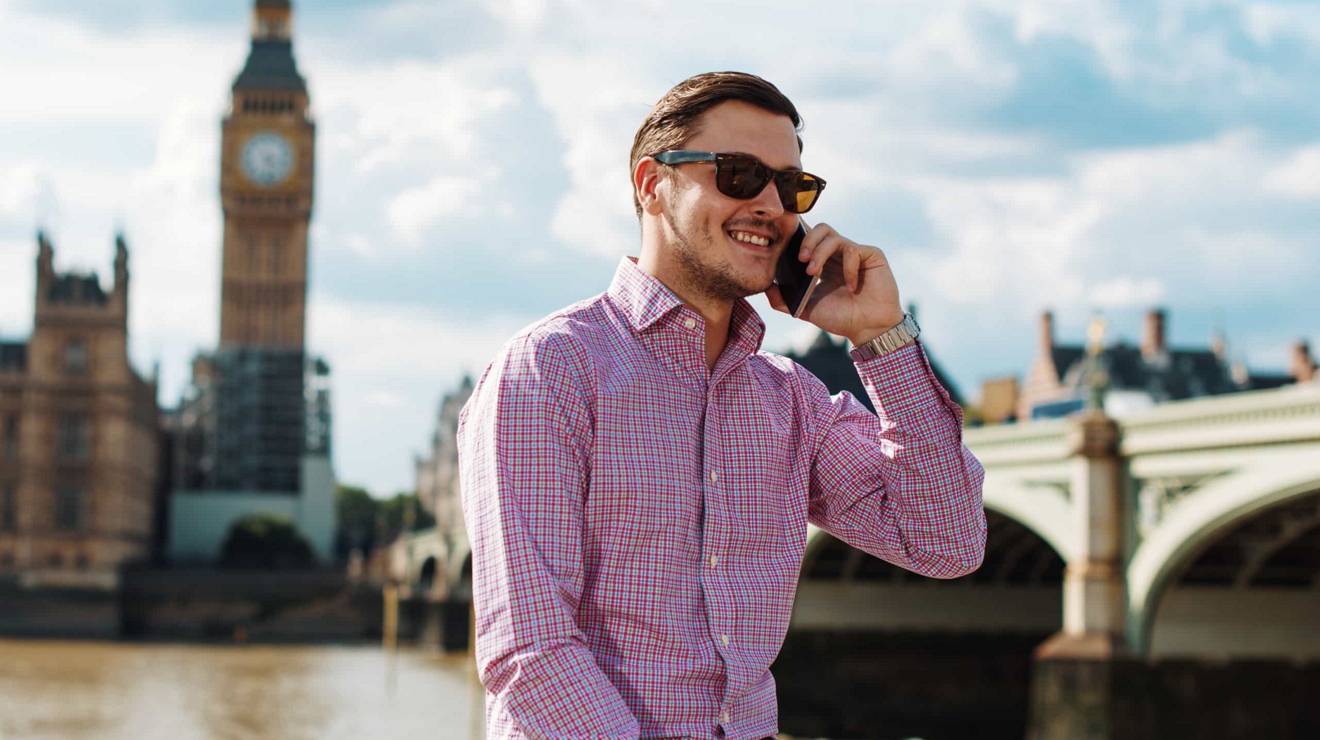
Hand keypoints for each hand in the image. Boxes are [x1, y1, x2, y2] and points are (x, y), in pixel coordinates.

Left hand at [765, 223, 904, 344]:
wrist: (867, 329)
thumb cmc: (840, 318)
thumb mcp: (806, 309)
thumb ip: (783, 300)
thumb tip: (764, 286)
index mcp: (823, 262)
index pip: (809, 238)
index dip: (797, 234)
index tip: (784, 241)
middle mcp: (838, 254)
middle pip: (820, 229)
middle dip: (806, 240)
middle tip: (800, 259)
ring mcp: (855, 253)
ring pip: (833, 236)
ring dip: (819, 252)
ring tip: (813, 272)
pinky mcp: (871, 255)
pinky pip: (853, 250)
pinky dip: (847, 268)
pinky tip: (850, 287)